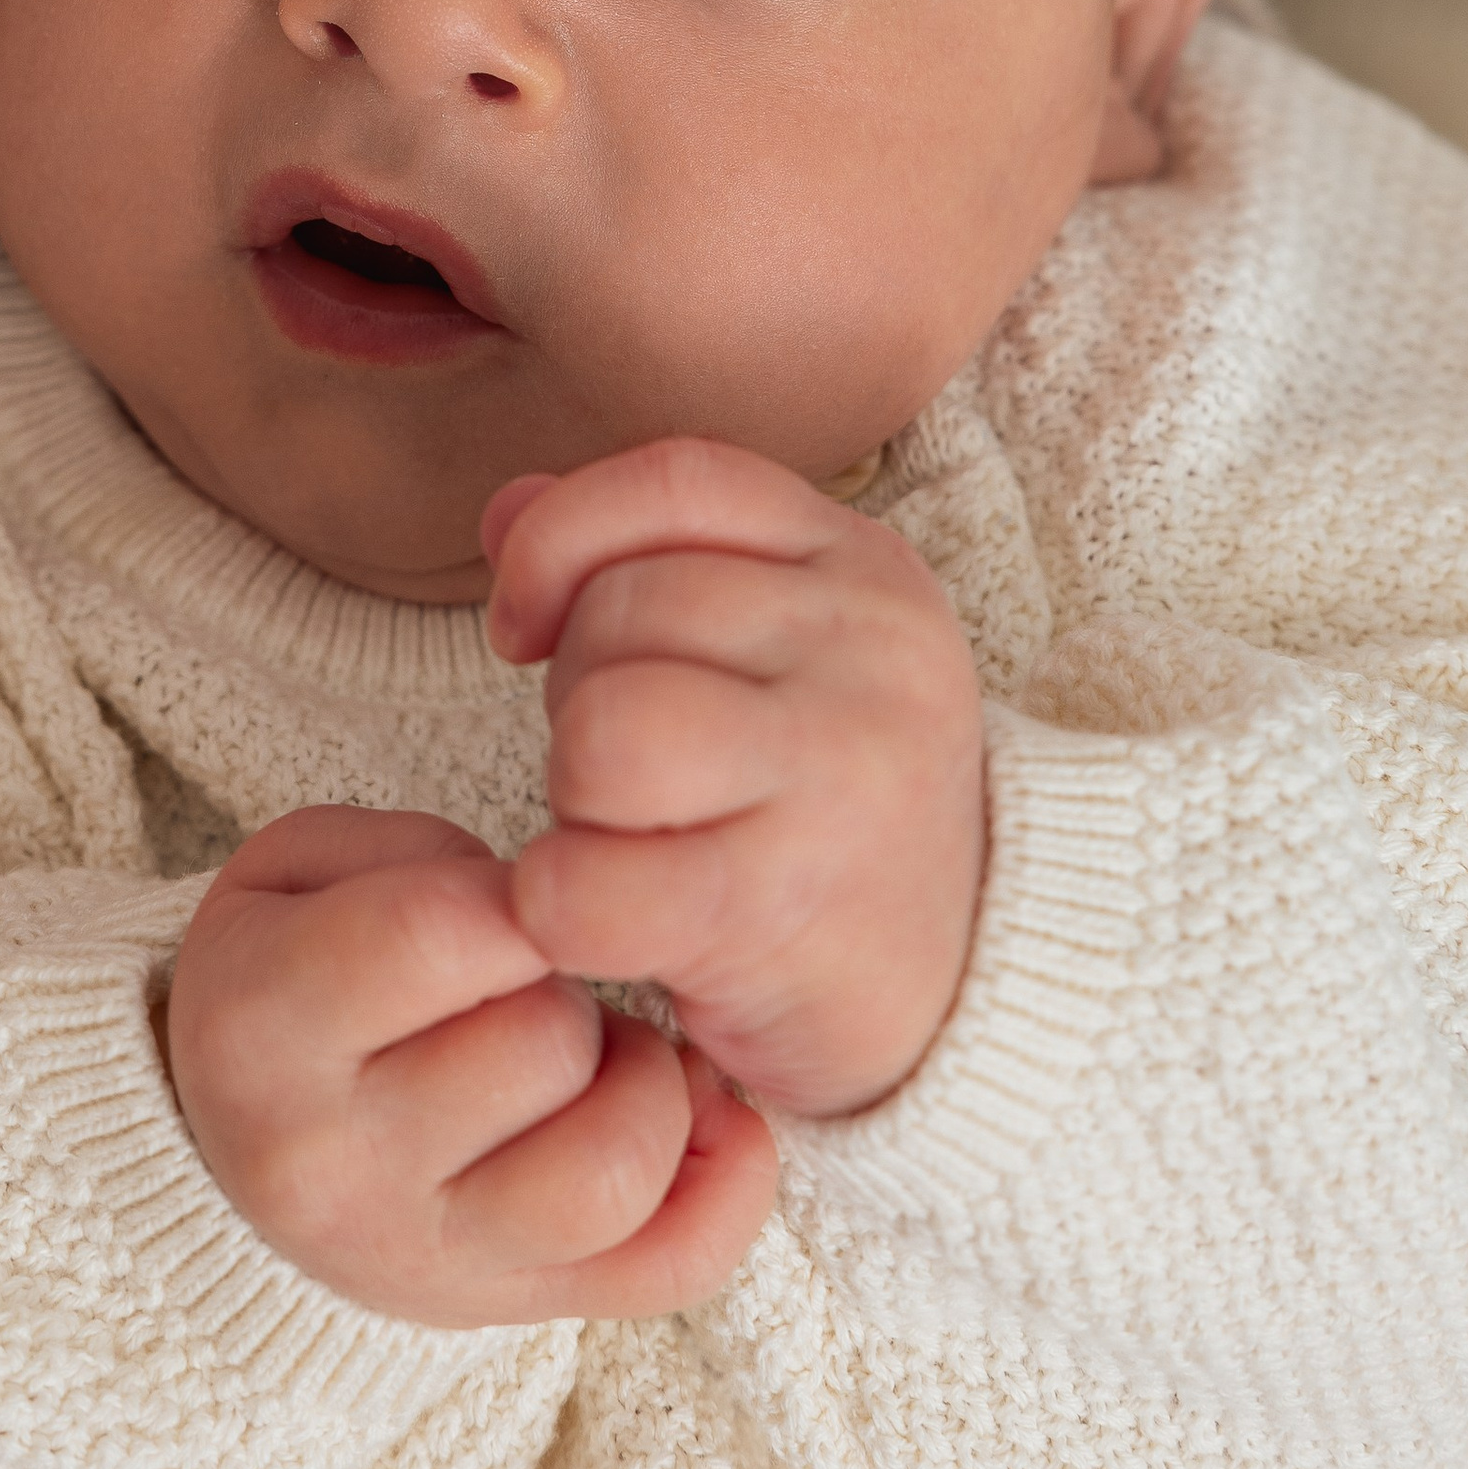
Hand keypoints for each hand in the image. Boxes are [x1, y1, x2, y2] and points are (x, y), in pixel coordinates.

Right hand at [164, 805, 778, 1323]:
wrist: (229, 1141)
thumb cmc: (286, 971)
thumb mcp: (295, 867)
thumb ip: (415, 857)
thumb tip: (548, 918)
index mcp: (264, 1031)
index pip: (438, 938)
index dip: (522, 891)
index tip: (525, 895)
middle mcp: (336, 1165)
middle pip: (542, 1047)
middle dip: (575, 980)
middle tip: (543, 978)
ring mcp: (429, 1257)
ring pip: (609, 1174)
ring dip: (645, 1084)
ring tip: (607, 1051)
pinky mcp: (515, 1310)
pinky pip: (670, 1266)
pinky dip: (725, 1185)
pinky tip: (699, 1113)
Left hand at [483, 443, 986, 1117]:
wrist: (966, 987)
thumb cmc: (829, 803)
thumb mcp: (772, 649)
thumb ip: (640, 556)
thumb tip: (501, 511)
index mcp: (864, 566)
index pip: (678, 481)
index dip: (562, 535)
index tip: (525, 625)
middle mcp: (867, 651)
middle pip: (626, 610)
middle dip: (577, 693)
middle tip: (625, 776)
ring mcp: (838, 774)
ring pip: (606, 728)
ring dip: (574, 793)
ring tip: (624, 833)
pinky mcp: (781, 905)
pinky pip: (592, 881)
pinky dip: (558, 903)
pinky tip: (599, 918)